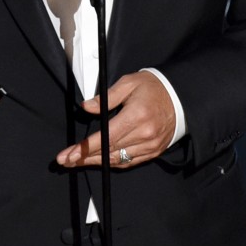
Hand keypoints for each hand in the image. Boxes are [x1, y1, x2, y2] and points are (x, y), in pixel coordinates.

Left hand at [56, 70, 175, 168]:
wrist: (180, 97)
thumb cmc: (153, 88)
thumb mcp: (128, 83)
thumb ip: (106, 97)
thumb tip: (87, 107)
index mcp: (136, 116)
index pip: (105, 137)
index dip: (85, 148)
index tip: (69, 154)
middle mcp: (144, 134)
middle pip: (109, 152)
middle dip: (84, 158)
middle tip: (65, 161)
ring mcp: (150, 145)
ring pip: (118, 160)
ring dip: (96, 162)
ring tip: (78, 162)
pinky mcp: (154, 151)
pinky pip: (130, 161)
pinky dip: (113, 162)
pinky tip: (99, 160)